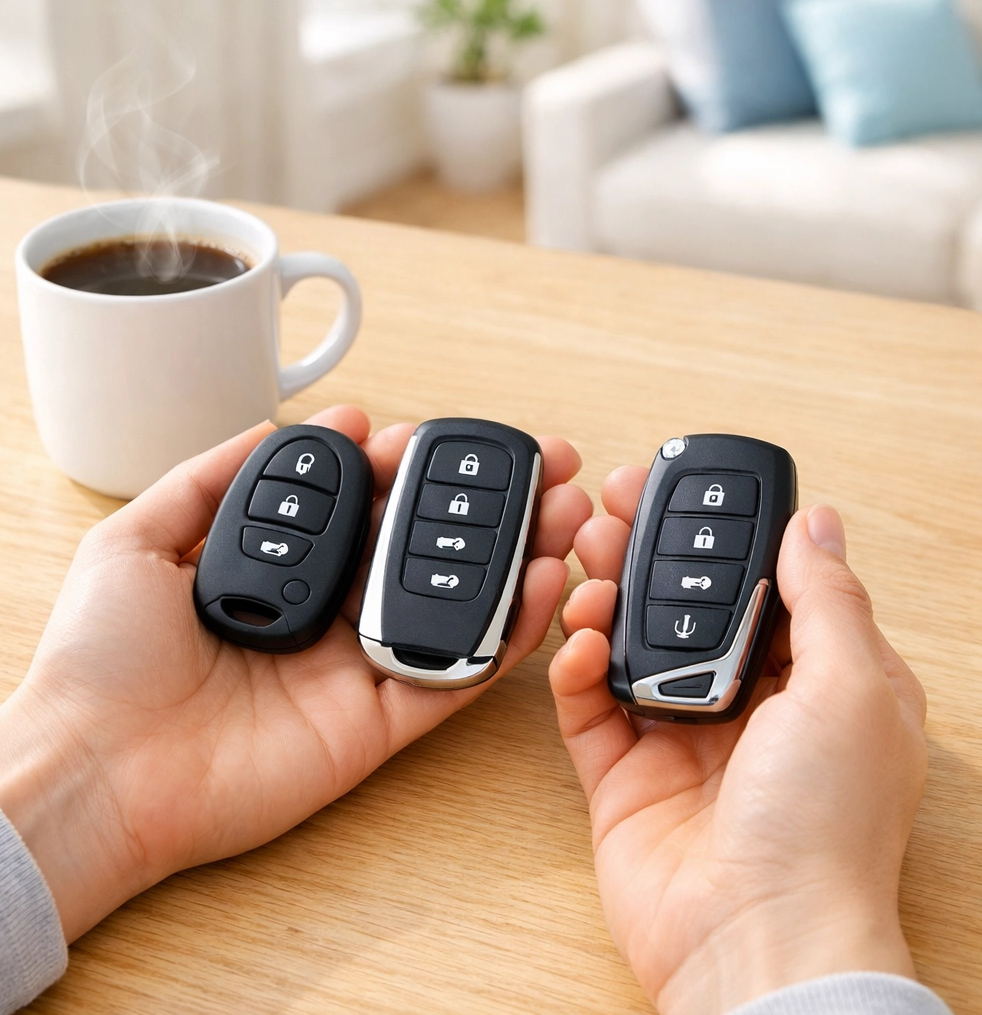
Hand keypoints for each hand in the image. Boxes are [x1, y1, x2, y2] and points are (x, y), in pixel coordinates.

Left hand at [0, 407, 591, 940]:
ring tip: (564, 511)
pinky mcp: (382, 722)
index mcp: (286, 570)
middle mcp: (332, 614)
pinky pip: (459, 673)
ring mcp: (360, 667)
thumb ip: (217, 473)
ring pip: (457, 605)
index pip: (369, 506)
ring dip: (517, 558)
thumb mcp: (141, 535)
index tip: (445, 434)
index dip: (414, 467)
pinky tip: (543, 583)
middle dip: (489, 505)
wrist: (94, 770)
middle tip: (542, 463)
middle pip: (428, 551)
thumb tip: (305, 421)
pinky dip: (509, 633)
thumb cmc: (101, 658)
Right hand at [549, 466, 927, 1014]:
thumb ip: (826, 600)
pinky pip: (586, 706)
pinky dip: (576, 668)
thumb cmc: (826, 825)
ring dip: (605, 597)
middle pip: (682, 609)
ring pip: (628, 647)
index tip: (682, 490)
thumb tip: (817, 523)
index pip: (757, 587)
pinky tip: (580, 642)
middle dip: (646, 554)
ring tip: (588, 561)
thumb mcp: (853, 689)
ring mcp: (676, 740)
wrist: (756, 938)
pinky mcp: (621, 774)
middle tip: (611, 508)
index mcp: (810, 684)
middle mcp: (743, 708)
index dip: (718, 535)